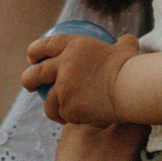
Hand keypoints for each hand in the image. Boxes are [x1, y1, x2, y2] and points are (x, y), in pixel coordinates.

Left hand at [23, 31, 138, 125]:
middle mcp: (64, 66)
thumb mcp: (126, 48)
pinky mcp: (68, 107)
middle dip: (28, 79)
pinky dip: (72, 118)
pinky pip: (67, 116)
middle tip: (29, 84)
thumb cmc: (132, 67)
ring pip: (49, 103)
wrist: (132, 87)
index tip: (32, 56)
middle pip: (36, 74)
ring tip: (58, 113)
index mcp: (75, 47)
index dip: (36, 50)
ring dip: (52, 108)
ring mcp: (63, 88)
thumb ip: (122, 43)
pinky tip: (79, 120)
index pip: (48, 45)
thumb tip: (127, 40)